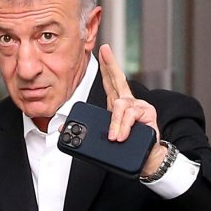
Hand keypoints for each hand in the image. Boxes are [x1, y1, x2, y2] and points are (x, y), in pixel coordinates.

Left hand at [98, 44, 167, 175]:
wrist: (147, 159)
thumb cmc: (127, 147)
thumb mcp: (105, 137)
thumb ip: (88, 130)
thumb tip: (63, 128)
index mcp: (118, 105)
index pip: (111, 82)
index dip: (107, 66)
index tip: (103, 51)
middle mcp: (129, 102)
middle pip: (119, 79)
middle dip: (111, 64)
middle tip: (105, 51)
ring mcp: (139, 106)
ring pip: (121, 105)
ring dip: (115, 123)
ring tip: (114, 137)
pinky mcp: (147, 113)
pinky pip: (130, 116)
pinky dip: (123, 127)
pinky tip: (122, 136)